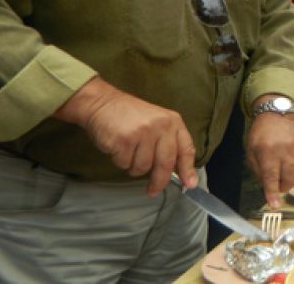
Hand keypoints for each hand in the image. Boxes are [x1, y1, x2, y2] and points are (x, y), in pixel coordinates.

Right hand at [54, 77, 197, 196]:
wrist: (103, 103)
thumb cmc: (131, 117)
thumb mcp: (157, 123)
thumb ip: (168, 144)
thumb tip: (179, 173)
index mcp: (173, 122)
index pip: (186, 149)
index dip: (188, 169)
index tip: (190, 184)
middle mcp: (161, 126)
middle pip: (166, 163)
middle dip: (159, 181)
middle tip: (153, 191)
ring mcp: (143, 132)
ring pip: (143, 167)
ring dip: (134, 167)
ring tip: (128, 152)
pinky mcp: (125, 140)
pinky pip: (125, 164)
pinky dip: (120, 162)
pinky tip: (118, 148)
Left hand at [246, 108, 293, 208]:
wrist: (278, 115)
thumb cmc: (260, 135)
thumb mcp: (251, 152)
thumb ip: (259, 171)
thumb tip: (269, 187)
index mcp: (268, 152)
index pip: (271, 177)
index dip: (272, 192)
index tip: (275, 205)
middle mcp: (286, 151)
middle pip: (289, 179)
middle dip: (283, 186)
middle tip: (277, 183)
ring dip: (288, 176)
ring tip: (281, 164)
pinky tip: (288, 158)